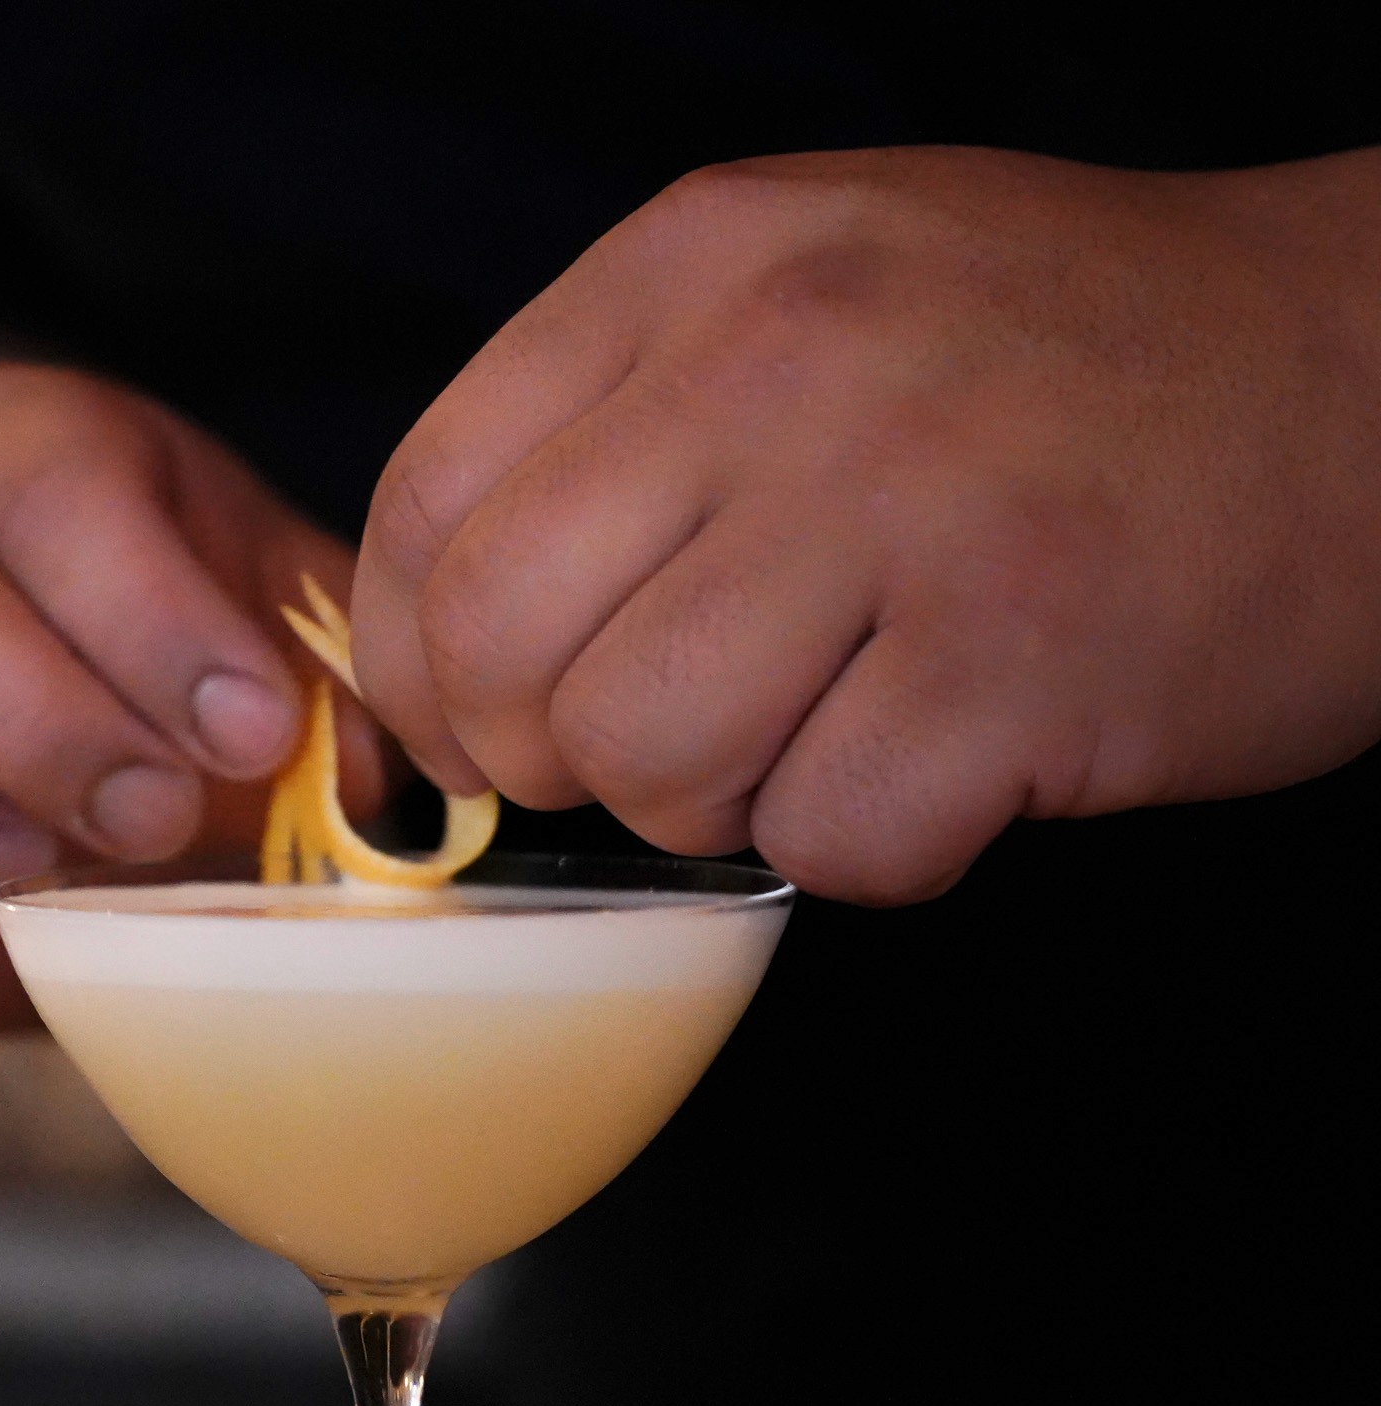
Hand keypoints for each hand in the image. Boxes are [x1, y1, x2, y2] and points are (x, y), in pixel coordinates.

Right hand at [0, 364, 375, 1022]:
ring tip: (21, 875)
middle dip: (34, 720)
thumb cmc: (181, 678)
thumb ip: (334, 691)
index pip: (53, 486)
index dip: (149, 612)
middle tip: (150, 819)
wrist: (52, 703)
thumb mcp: (270, 647)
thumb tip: (388, 783)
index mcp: (29, 456)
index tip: (254, 731)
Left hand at [351, 146, 1380, 902]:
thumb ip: (620, 432)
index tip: (471, 726)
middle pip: (502, 649)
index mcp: (697, 265)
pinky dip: (872, 840)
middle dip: (548, 755)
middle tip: (655, 746)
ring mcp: (907, 504)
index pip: (426, 505)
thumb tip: (453, 641)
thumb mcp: (809, 301)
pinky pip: (825, 838)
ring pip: (642, 761)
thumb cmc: (1058, 370)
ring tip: (827, 730)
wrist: (1370, 374)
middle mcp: (781, 361)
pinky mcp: (1020, 658)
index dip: (419, 663)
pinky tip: (952, 758)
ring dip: (714, 801)